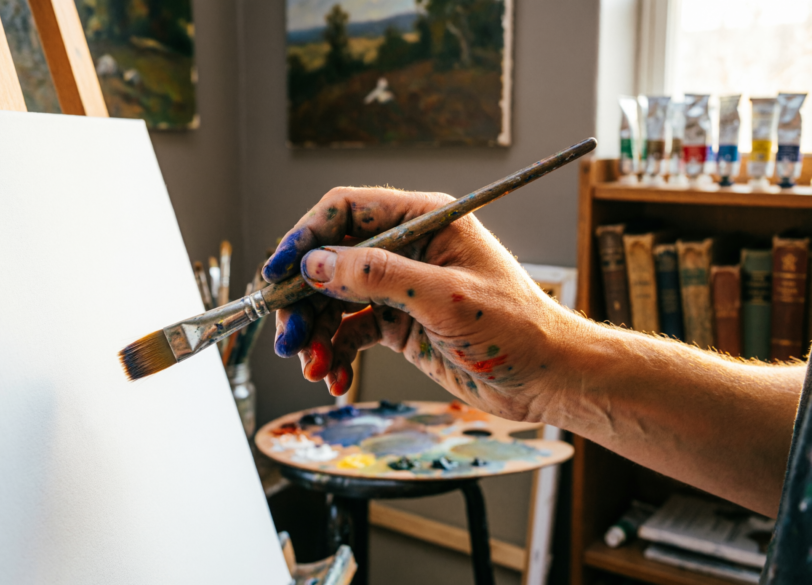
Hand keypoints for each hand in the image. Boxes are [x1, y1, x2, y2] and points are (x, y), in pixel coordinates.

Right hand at [262, 187, 582, 421]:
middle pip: (331, 259)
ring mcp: (400, 287)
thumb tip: (316, 264)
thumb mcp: (444, 298)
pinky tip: (336, 378)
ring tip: (314, 367)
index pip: (347, 211)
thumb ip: (378, 276)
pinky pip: (350, 332)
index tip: (278, 272)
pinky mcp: (398, 323)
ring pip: (334, 300)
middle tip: (289, 337)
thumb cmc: (516, 328)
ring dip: (316, 333)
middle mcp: (407, 247)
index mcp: (424, 219)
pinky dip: (336, 354)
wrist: (547, 379)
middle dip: (304, 299)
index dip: (306, 237)